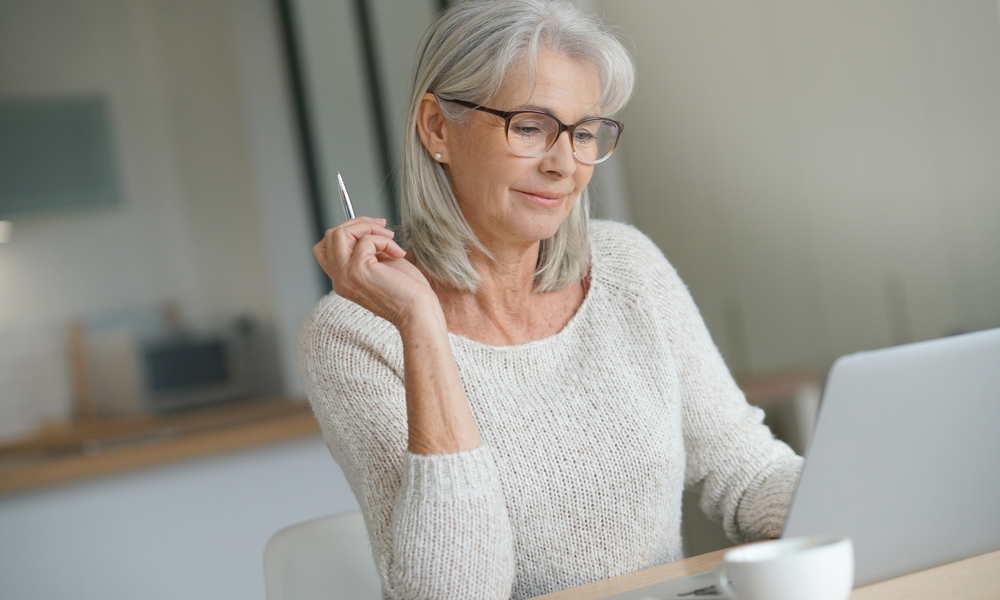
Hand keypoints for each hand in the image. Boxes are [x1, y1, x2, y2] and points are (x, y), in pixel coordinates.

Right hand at [313, 217, 438, 327]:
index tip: (371, 229)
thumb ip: (368, 250)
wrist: (417, 312)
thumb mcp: (381, 265)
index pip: (324, 248)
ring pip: (340, 233)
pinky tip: (398, 253)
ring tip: (390, 238)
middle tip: (382, 227)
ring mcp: (345, 275)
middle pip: (331, 236)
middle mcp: (339, 279)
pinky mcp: (358, 270)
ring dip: (368, 227)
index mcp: (343, 280)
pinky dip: (385, 240)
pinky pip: (366, 240)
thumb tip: (368, 226)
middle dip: (358, 223)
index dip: (345, 232)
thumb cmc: (407, 292)